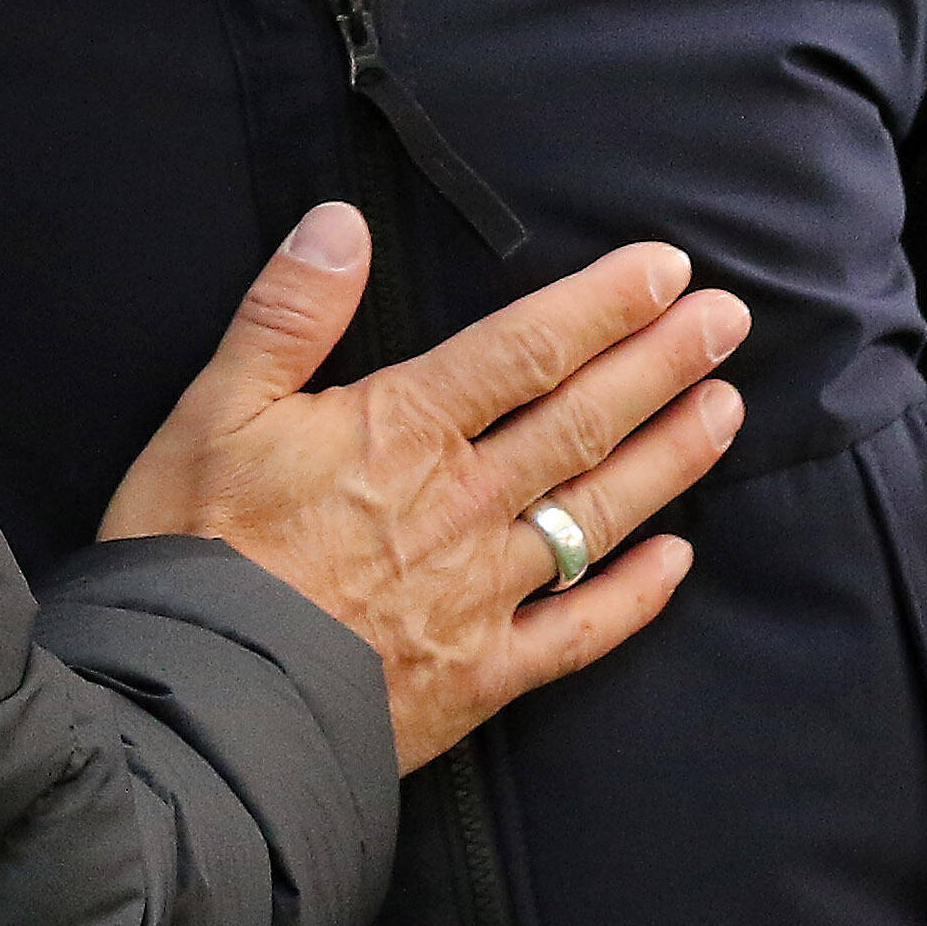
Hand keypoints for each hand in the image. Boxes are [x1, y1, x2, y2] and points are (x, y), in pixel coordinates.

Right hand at [101, 204, 746, 768]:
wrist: (200, 703)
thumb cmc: (196, 548)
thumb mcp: (214, 408)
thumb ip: (287, 313)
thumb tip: (340, 222)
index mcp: (401, 430)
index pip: (523, 350)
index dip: (600, 305)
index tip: (665, 269)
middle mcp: (463, 504)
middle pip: (582, 421)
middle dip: (661, 364)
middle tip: (729, 320)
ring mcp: (482, 593)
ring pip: (598, 514)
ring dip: (669, 458)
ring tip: (726, 410)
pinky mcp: (481, 674)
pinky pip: (579, 632)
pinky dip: (634, 596)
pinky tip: (677, 563)